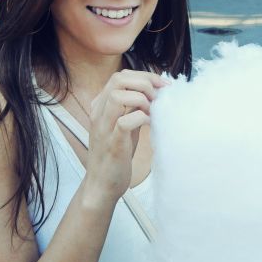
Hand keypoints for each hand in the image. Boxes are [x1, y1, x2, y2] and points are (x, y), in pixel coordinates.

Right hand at [84, 70, 168, 202]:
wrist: (101, 185)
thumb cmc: (116, 154)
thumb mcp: (123, 125)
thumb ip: (132, 108)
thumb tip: (155, 92)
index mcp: (100, 106)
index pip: (120, 76)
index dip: (144, 76)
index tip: (162, 86)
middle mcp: (98, 113)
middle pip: (119, 80)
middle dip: (145, 82)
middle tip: (160, 96)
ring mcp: (104, 128)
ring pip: (118, 95)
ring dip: (142, 98)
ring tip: (153, 110)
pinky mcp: (112, 144)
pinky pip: (125, 121)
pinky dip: (142, 118)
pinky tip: (150, 124)